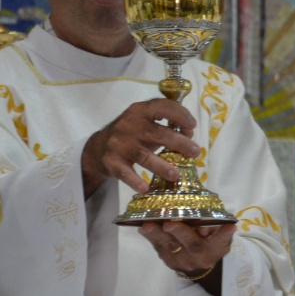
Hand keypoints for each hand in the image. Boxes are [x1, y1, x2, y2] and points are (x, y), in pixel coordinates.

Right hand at [82, 98, 200, 196]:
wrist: (98, 147)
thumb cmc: (133, 134)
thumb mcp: (148, 124)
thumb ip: (167, 126)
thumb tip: (189, 135)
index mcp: (141, 110)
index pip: (162, 107)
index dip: (179, 114)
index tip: (192, 126)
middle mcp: (129, 124)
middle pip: (157, 133)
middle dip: (179, 143)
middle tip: (196, 152)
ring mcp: (119, 143)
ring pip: (143, 155)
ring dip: (161, 166)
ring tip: (176, 175)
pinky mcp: (111, 161)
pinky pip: (125, 172)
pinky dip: (135, 181)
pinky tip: (146, 188)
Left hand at [139, 220, 234, 275]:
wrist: (199, 265)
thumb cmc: (210, 241)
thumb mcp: (218, 234)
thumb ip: (213, 225)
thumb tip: (203, 218)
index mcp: (217, 247)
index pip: (222, 240)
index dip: (225, 234)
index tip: (230, 226)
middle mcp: (201, 256)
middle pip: (191, 244)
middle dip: (179, 232)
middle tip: (169, 223)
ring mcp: (183, 261)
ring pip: (171, 247)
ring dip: (158, 235)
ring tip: (148, 225)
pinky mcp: (169, 261)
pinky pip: (160, 249)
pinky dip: (151, 238)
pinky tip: (144, 228)